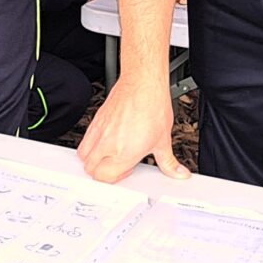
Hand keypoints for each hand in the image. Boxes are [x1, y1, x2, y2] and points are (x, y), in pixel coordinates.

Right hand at [76, 68, 187, 183]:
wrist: (143, 84)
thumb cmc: (152, 107)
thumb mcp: (164, 140)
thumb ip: (169, 162)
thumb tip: (178, 173)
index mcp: (123, 153)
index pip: (104, 177)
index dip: (114, 179)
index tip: (126, 171)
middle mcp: (107, 143)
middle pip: (90, 169)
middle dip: (101, 172)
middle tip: (118, 165)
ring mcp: (99, 131)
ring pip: (83, 155)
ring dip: (93, 159)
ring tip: (109, 155)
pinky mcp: (96, 120)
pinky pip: (85, 139)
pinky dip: (91, 145)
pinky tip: (106, 140)